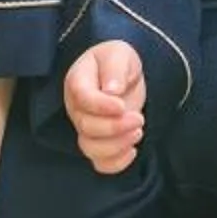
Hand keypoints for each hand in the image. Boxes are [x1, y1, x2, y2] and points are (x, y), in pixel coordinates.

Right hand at [64, 40, 146, 173]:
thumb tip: (112, 90)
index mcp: (78, 82)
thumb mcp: (119, 54)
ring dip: (117, 145)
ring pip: (90, 148)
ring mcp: (86, 128)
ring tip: (138, 132)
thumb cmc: (117, 62)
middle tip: (139, 118)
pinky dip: (116, 163)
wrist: (124, 75)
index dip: (101, 106)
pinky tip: (133, 150)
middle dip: (115, 127)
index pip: (82, 98)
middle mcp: (77, 108)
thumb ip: (115, 68)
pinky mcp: (99, 143)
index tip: (122, 105)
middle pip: (86, 126)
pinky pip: (100, 163)